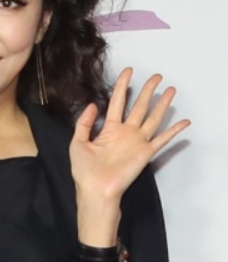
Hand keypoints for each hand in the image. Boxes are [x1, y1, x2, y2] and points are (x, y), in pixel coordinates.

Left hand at [69, 68, 190, 241]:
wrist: (95, 190)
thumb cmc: (84, 170)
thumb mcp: (77, 142)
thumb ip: (85, 123)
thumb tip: (92, 104)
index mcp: (109, 129)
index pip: (117, 102)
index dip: (122, 86)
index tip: (129, 71)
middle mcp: (125, 132)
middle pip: (139, 106)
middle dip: (147, 91)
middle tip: (156, 76)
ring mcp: (137, 142)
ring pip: (152, 118)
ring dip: (162, 104)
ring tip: (171, 89)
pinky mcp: (146, 152)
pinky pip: (162, 139)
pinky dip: (174, 131)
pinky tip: (184, 121)